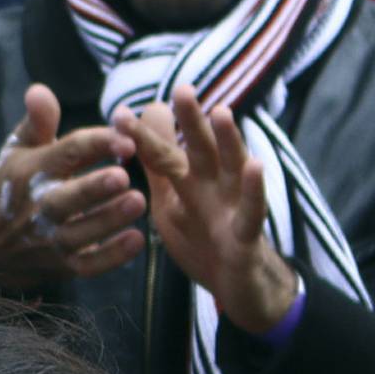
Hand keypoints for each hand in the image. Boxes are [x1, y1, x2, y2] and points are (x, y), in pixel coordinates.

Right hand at [0, 83, 145, 289]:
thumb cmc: (15, 186)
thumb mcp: (18, 150)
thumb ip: (37, 121)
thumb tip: (39, 89)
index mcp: (34, 172)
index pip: (65, 154)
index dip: (96, 144)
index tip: (126, 137)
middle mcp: (39, 207)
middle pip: (65, 200)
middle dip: (93, 189)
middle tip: (123, 177)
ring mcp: (50, 240)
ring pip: (79, 234)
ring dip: (108, 220)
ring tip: (138, 203)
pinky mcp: (62, 265)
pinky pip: (86, 266)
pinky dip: (110, 258)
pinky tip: (136, 241)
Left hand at [120, 83, 296, 335]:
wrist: (235, 284)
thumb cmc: (203, 236)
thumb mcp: (171, 202)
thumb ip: (158, 165)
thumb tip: (144, 119)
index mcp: (188, 182)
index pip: (162, 154)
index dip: (142, 137)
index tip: (118, 114)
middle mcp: (212, 186)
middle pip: (200, 150)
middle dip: (191, 121)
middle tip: (181, 89)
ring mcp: (232, 206)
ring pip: (232, 169)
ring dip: (228, 141)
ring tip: (221, 112)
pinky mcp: (248, 233)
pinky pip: (252, 210)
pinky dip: (254, 189)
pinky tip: (256, 165)